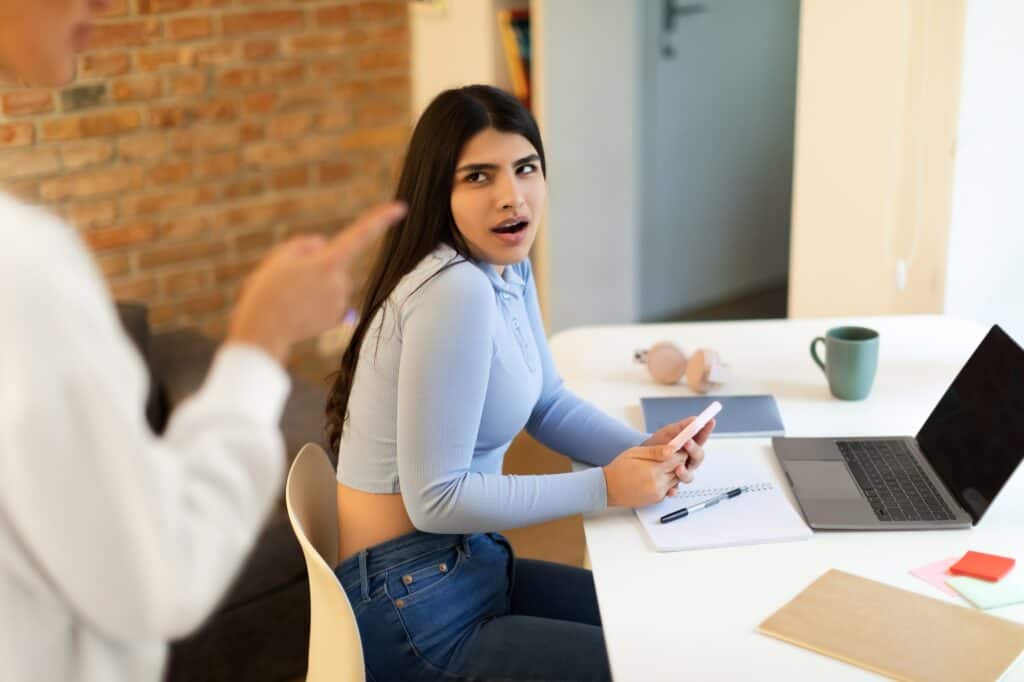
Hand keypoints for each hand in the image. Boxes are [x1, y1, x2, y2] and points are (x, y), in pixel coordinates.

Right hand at [227, 202, 405, 363]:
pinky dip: (318, 302)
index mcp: (328, 262)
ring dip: (316, 286)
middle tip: (289, 280)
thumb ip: (305, 244)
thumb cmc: (268, 291)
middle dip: (317, 267)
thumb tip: (323, 245)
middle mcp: (340, 282)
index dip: (381, 220)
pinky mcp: (338, 318)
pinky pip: (332, 301)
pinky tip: (301, 310)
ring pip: (332, 283)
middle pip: (335, 263)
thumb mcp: (280, 257)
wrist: (263, 331)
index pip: (360, 235)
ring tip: (292, 297)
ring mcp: (341, 302)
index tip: (402, 208)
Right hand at [603, 444, 687, 507]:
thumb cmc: (619, 469)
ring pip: (676, 481)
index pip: (679, 459)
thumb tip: (672, 449)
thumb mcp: (636, 452)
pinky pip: (669, 489)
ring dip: (672, 473)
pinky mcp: (657, 500)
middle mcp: (659, 483)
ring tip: (659, 467)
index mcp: (655, 469)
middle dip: (677, 463)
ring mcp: (659, 493)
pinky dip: (667, 483)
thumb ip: (656, 451)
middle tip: (666, 457)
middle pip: (680, 470)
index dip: (679, 452)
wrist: (608, 488)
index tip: (674, 449)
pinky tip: (655, 477)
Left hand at [642, 415, 714, 483]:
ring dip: (685, 472)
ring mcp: (681, 472)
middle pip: (698, 457)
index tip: (710, 421)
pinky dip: (673, 490)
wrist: (640, 459)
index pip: (701, 438)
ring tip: (678, 468)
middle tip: (687, 442)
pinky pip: (675, 489)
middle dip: (694, 450)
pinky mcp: (671, 483)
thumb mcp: (667, 433)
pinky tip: (671, 489)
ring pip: (689, 475)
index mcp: (689, 447)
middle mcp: (687, 460)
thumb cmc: (656, 445)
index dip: (707, 430)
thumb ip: (681, 427)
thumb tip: (694, 419)